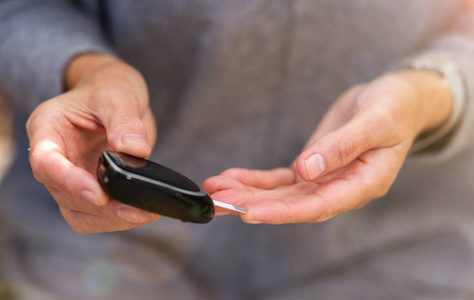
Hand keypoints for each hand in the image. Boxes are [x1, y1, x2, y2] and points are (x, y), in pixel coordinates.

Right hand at [27, 53, 159, 232]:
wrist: (119, 97)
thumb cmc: (109, 87)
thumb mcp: (118, 93)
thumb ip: (124, 120)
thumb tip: (134, 149)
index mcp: (49, 128)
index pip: (46, 162)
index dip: (69, 182)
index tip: (99, 195)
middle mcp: (55, 157)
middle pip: (64, 194)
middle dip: (100, 207)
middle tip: (136, 211)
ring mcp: (72, 175)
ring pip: (78, 213)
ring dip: (109, 219)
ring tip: (143, 214)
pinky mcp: (92, 187)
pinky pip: (97, 214)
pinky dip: (117, 218)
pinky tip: (141, 212)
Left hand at [203, 70, 452, 223]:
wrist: (393, 99)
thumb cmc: (394, 108)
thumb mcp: (376, 122)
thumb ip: (342, 147)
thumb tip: (308, 170)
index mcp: (363, 184)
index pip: (318, 206)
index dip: (282, 212)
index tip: (249, 211)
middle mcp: (340, 188)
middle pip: (292, 204)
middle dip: (253, 203)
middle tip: (219, 201)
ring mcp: (324, 180)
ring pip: (281, 194)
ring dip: (248, 192)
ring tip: (215, 189)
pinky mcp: (311, 167)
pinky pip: (280, 179)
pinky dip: (255, 179)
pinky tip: (232, 177)